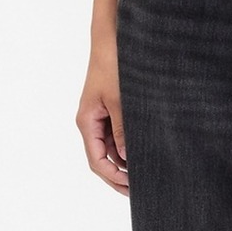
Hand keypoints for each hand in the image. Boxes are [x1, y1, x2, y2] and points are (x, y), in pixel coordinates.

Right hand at [78, 38, 129, 195]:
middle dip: (118, 176)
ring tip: (144, 174)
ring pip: (110, 148)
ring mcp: (100, 117)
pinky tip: (142, 153)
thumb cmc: (112, 66)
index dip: (112, 177)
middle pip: (102, 158)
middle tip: (138, 189)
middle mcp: (91, 122)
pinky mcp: (110, 110)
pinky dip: (127, 147)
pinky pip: (116, 135)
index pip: (96, 160)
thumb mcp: (119, 100)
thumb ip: (122, 130)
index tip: (130, 187)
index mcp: (87, 121)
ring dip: (123, 162)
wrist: (111, 40)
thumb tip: (126, 158)